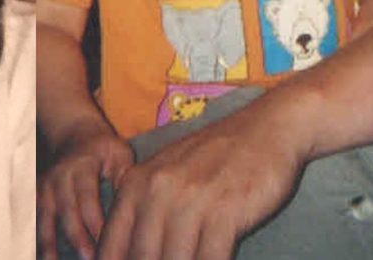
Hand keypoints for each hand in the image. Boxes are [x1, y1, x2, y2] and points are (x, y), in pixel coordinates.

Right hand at [40, 126, 133, 259]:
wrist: (73, 132)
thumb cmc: (103, 148)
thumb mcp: (119, 154)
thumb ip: (125, 179)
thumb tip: (135, 208)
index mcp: (81, 167)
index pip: (88, 201)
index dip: (97, 226)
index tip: (109, 248)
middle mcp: (59, 177)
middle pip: (67, 214)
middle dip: (78, 241)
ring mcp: (45, 186)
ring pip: (46, 219)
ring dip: (51, 245)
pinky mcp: (37, 195)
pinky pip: (36, 220)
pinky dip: (39, 239)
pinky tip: (46, 257)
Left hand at [97, 111, 301, 259]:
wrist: (265, 130)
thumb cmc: (214, 159)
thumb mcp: (168, 175)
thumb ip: (144, 210)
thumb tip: (125, 253)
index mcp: (136, 182)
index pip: (112, 243)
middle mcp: (157, 190)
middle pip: (141, 257)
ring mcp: (190, 201)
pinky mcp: (224, 213)